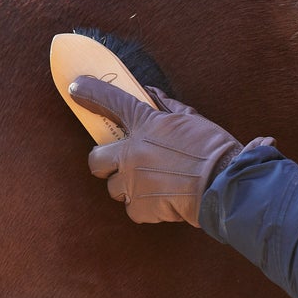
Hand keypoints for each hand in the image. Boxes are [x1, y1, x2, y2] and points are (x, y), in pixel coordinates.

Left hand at [69, 76, 273, 225]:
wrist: (223, 184)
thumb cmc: (212, 149)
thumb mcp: (191, 119)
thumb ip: (166, 106)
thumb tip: (151, 93)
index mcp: (145, 124)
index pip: (110, 101)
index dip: (89, 92)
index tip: (75, 88)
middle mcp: (132, 152)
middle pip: (95, 159)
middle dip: (102, 163)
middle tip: (117, 163)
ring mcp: (133, 181)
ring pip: (113, 187)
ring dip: (127, 186)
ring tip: (151, 185)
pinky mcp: (140, 207)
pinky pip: (132, 208)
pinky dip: (144, 207)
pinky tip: (162, 202)